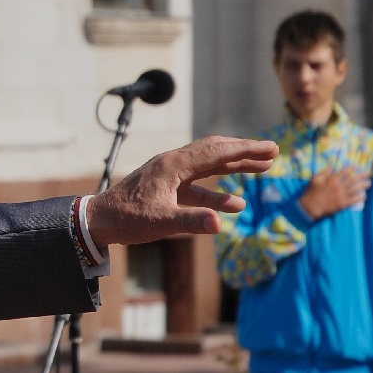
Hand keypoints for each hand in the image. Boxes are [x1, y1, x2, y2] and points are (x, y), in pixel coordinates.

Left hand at [85, 136, 277, 246]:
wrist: (99, 221)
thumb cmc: (126, 219)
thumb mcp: (160, 222)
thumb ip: (190, 221)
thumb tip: (219, 224)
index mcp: (173, 165)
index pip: (217, 152)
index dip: (246, 149)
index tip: (271, 148)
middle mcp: (173, 164)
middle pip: (215, 152)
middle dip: (244, 152)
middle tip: (272, 153)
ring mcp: (170, 175)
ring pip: (209, 166)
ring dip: (235, 167)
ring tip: (262, 169)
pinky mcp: (167, 188)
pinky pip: (198, 186)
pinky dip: (217, 192)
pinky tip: (234, 204)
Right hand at [299, 167, 369, 219]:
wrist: (310, 207)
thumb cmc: (311, 192)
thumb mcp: (314, 180)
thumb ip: (324, 173)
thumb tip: (332, 168)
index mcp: (332, 180)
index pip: (345, 172)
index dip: (352, 168)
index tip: (357, 166)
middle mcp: (339, 187)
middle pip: (353, 180)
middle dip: (361, 176)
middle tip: (368, 173)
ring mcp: (342, 196)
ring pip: (356, 189)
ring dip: (363, 185)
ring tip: (369, 183)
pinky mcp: (343, 204)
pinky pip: (354, 200)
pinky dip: (360, 198)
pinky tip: (364, 195)